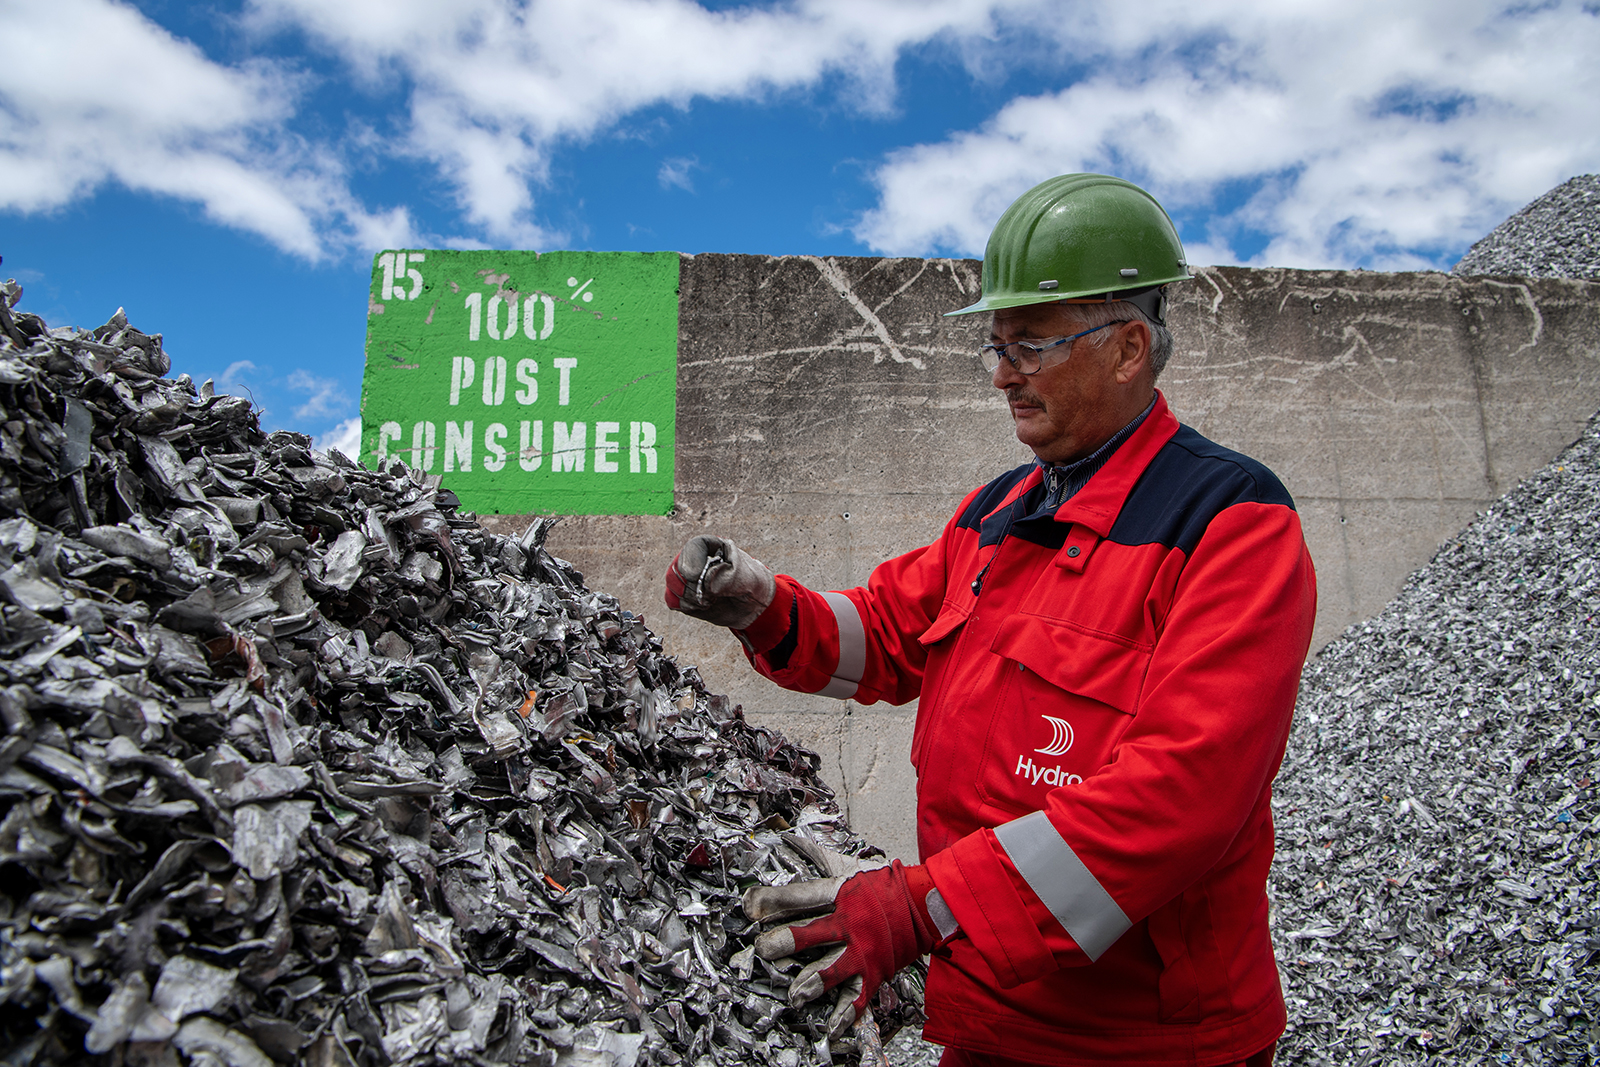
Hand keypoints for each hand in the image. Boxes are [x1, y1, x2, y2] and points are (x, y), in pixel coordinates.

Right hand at [664, 535, 775, 629]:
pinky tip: (703, 606)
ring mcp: (686, 576)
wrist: (752, 603)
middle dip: (694, 587)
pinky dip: (687, 606)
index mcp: (711, 546)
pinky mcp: (683, 594)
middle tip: (713, 595)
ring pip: (673, 586)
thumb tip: (707, 584)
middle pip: (677, 569)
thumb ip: (726, 578)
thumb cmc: (750, 583)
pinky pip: (672, 600)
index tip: (703, 578)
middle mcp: (694, 558)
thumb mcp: (746, 578)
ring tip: (712, 600)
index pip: (692, 548)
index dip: (694, 564)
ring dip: (692, 598)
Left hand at [742, 861, 939, 1037]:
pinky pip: (856, 997)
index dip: (771, 902)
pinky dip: (844, 1015)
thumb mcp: (848, 866)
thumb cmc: (883, 886)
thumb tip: (790, 838)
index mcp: (839, 893)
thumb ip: (817, 856)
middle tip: (763, 950)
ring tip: (794, 992)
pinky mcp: (873, 972)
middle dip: (781, 943)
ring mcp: (860, 950)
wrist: (924, 903)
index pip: (799, 896)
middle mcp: (847, 923)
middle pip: (807, 934)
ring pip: (829, 970)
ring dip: (808, 983)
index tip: (749, 907)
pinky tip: (831, 1027)